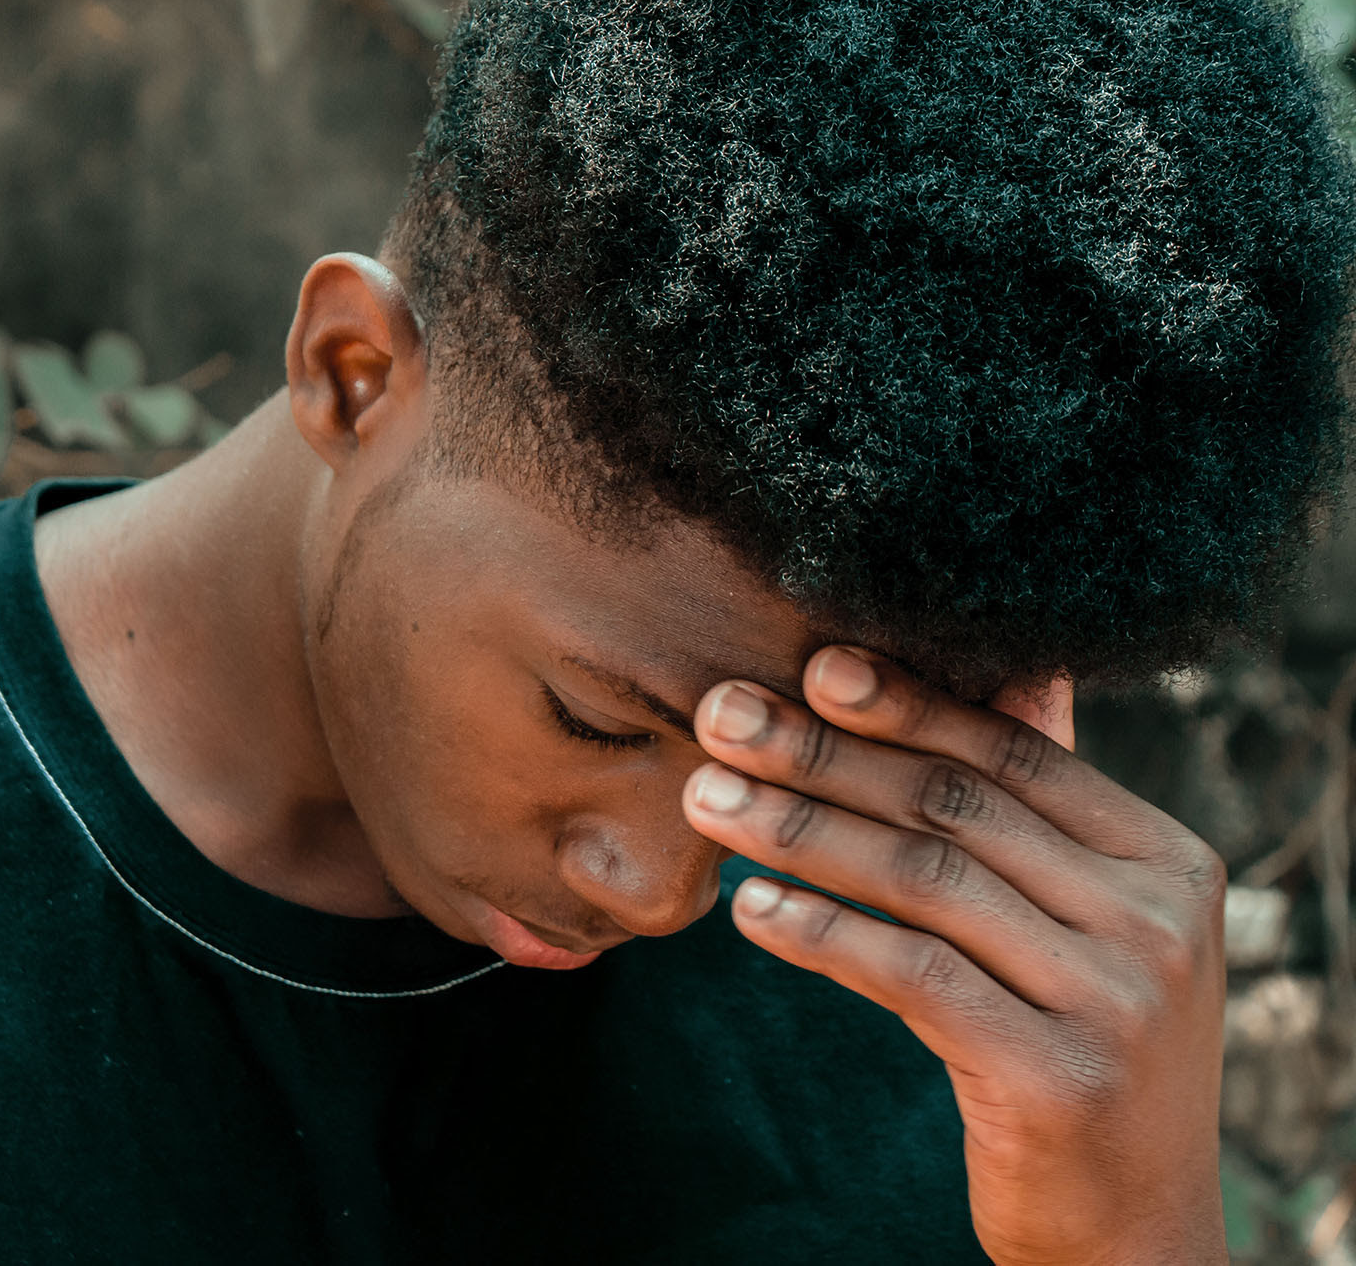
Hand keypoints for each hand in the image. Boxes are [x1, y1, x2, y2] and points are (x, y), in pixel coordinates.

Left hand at [680, 648, 1226, 1265]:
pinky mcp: (1055, 1075)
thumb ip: (1046, 814)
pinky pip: (910, 975)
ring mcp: (1113, 1000)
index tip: (810, 666)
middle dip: (823, 753)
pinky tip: (750, 908)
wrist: (1137, 1232)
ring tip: (708, 800)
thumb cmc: (1083, 1052)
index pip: (1014, 755)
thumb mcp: (1093, 927)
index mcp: (1166, 863)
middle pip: (954, 807)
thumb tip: (1014, 673)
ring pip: (921, 880)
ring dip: (798, 830)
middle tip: (719, 715)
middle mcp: (1153, 922)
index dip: (908, 702)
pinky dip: (821, 932)